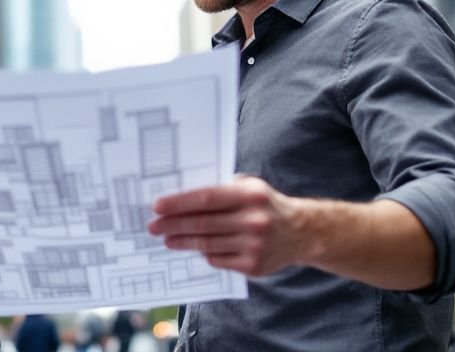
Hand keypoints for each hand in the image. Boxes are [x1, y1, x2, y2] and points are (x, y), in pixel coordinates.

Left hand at [147, 175, 311, 276]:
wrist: (301, 232)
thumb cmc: (265, 204)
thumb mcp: (249, 187)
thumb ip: (220, 188)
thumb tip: (181, 196)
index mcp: (250, 195)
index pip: (205, 199)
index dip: (178, 203)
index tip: (157, 206)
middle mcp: (254, 221)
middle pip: (202, 224)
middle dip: (172, 225)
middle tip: (153, 226)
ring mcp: (254, 246)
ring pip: (207, 244)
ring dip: (182, 241)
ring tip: (167, 239)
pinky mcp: (254, 266)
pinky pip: (218, 260)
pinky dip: (204, 254)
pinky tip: (193, 248)